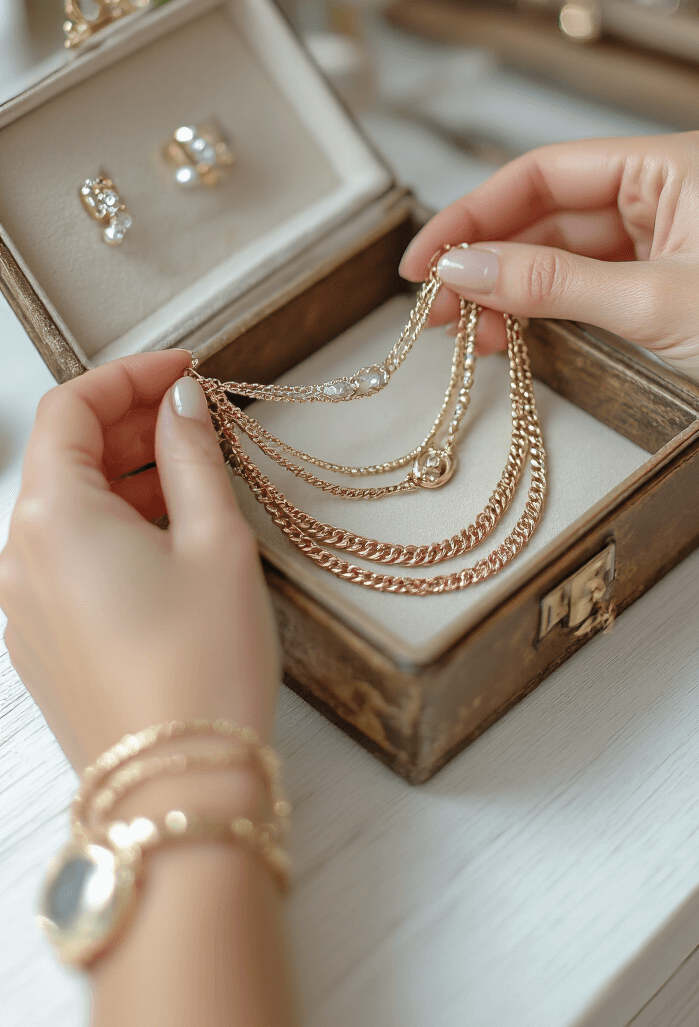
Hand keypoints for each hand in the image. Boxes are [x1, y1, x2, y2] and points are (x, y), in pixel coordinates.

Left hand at [0, 351, 279, 772]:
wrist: (178, 792)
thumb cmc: (201, 667)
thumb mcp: (215, 540)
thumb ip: (192, 454)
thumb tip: (182, 402)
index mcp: (52, 517)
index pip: (71, 407)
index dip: (130, 376)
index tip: (184, 370)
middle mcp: (18, 556)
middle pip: (64, 456)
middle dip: (129, 426)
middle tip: (200, 419)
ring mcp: (22, 604)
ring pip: (66, 508)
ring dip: (124, 477)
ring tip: (196, 478)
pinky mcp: (41, 642)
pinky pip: (66, 557)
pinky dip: (112, 527)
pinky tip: (170, 536)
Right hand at [400, 131, 698, 401]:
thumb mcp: (652, 305)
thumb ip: (550, 284)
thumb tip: (463, 270)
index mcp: (667, 167)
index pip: (542, 173)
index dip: (473, 215)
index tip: (426, 260)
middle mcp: (661, 192)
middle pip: (545, 214)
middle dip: (487, 262)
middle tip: (436, 311)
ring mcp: (662, 238)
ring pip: (560, 255)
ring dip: (512, 294)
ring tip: (475, 339)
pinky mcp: (663, 281)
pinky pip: (586, 286)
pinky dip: (547, 312)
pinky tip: (516, 337)